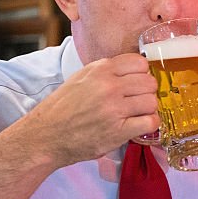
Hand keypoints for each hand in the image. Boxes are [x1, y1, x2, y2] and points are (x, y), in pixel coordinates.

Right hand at [23, 53, 158, 167]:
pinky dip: (148, 125)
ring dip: (147, 110)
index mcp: (100, 70)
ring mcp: (114, 108)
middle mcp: (108, 86)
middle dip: (146, 92)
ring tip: (136, 115)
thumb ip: (106, 72)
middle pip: (149, 82)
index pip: (139, 62)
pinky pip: (150, 122)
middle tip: (137, 101)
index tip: (136, 83)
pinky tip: (137, 126)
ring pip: (151, 102)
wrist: (46, 135)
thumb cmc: (62, 108)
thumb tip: (134, 70)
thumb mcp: (81, 78)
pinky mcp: (118, 131)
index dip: (141, 74)